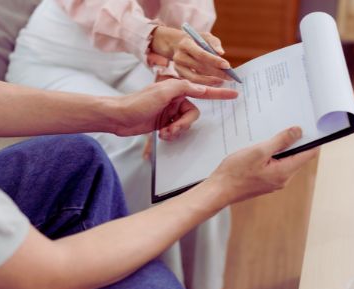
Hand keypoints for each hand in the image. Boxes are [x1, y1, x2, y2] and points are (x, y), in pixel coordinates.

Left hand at [112, 79, 236, 139]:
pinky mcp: (165, 123)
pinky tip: (161, 135)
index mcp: (177, 87)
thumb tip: (199, 88)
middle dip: (184, 124)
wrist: (118, 118)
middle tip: (171, 129)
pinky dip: (171, 134)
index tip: (234, 93)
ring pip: (186, 124)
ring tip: (164, 133)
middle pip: (193, 114)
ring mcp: (170, 112)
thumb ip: (183, 88)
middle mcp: (175, 99)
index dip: (219, 93)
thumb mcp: (162, 92)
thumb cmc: (137, 103)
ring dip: (176, 130)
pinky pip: (178, 130)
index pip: (202, 90)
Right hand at [151, 26, 230, 85]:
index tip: (228, 66)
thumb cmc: (196, 40)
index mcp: (186, 44)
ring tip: (223, 81)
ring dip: (211, 81)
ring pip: (195, 78)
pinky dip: (205, 83)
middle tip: (230, 77)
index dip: (215, 61)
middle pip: (200, 67)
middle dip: (217, 73)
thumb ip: (214, 43)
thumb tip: (221, 53)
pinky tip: (214, 82)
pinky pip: (193, 82)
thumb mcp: (205, 36)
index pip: (201, 54)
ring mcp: (178, 67)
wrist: (177, 44)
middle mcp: (180, 56)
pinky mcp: (179, 75)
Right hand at [206, 127, 318, 203]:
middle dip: (294, 142)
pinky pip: (276, 165)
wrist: (219, 190)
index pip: (309, 154)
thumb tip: (298, 132)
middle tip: (285, 126)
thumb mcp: (259, 151)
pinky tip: (261, 149)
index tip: (309, 126)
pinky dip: (272, 155)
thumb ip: (280, 141)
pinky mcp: (266, 181)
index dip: (312, 139)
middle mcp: (283, 179)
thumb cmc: (236, 173)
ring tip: (269, 137)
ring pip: (285, 160)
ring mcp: (275, 181)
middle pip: (298, 156)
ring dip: (281, 148)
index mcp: (284, 172)